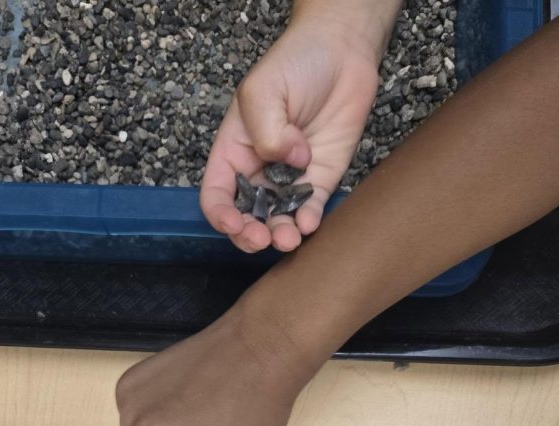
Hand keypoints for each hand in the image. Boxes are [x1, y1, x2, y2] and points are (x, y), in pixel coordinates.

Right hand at [200, 9, 381, 253]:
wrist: (342, 53)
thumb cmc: (295, 63)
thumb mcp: (263, 90)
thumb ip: (267, 130)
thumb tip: (290, 160)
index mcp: (234, 153)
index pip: (217, 195)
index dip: (220, 214)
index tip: (232, 223)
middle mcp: (259, 172)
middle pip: (246, 217)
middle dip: (249, 235)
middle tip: (261, 239)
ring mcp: (290, 180)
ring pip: (278, 221)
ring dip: (280, 236)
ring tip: (288, 238)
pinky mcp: (320, 181)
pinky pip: (310, 209)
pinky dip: (309, 222)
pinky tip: (309, 222)